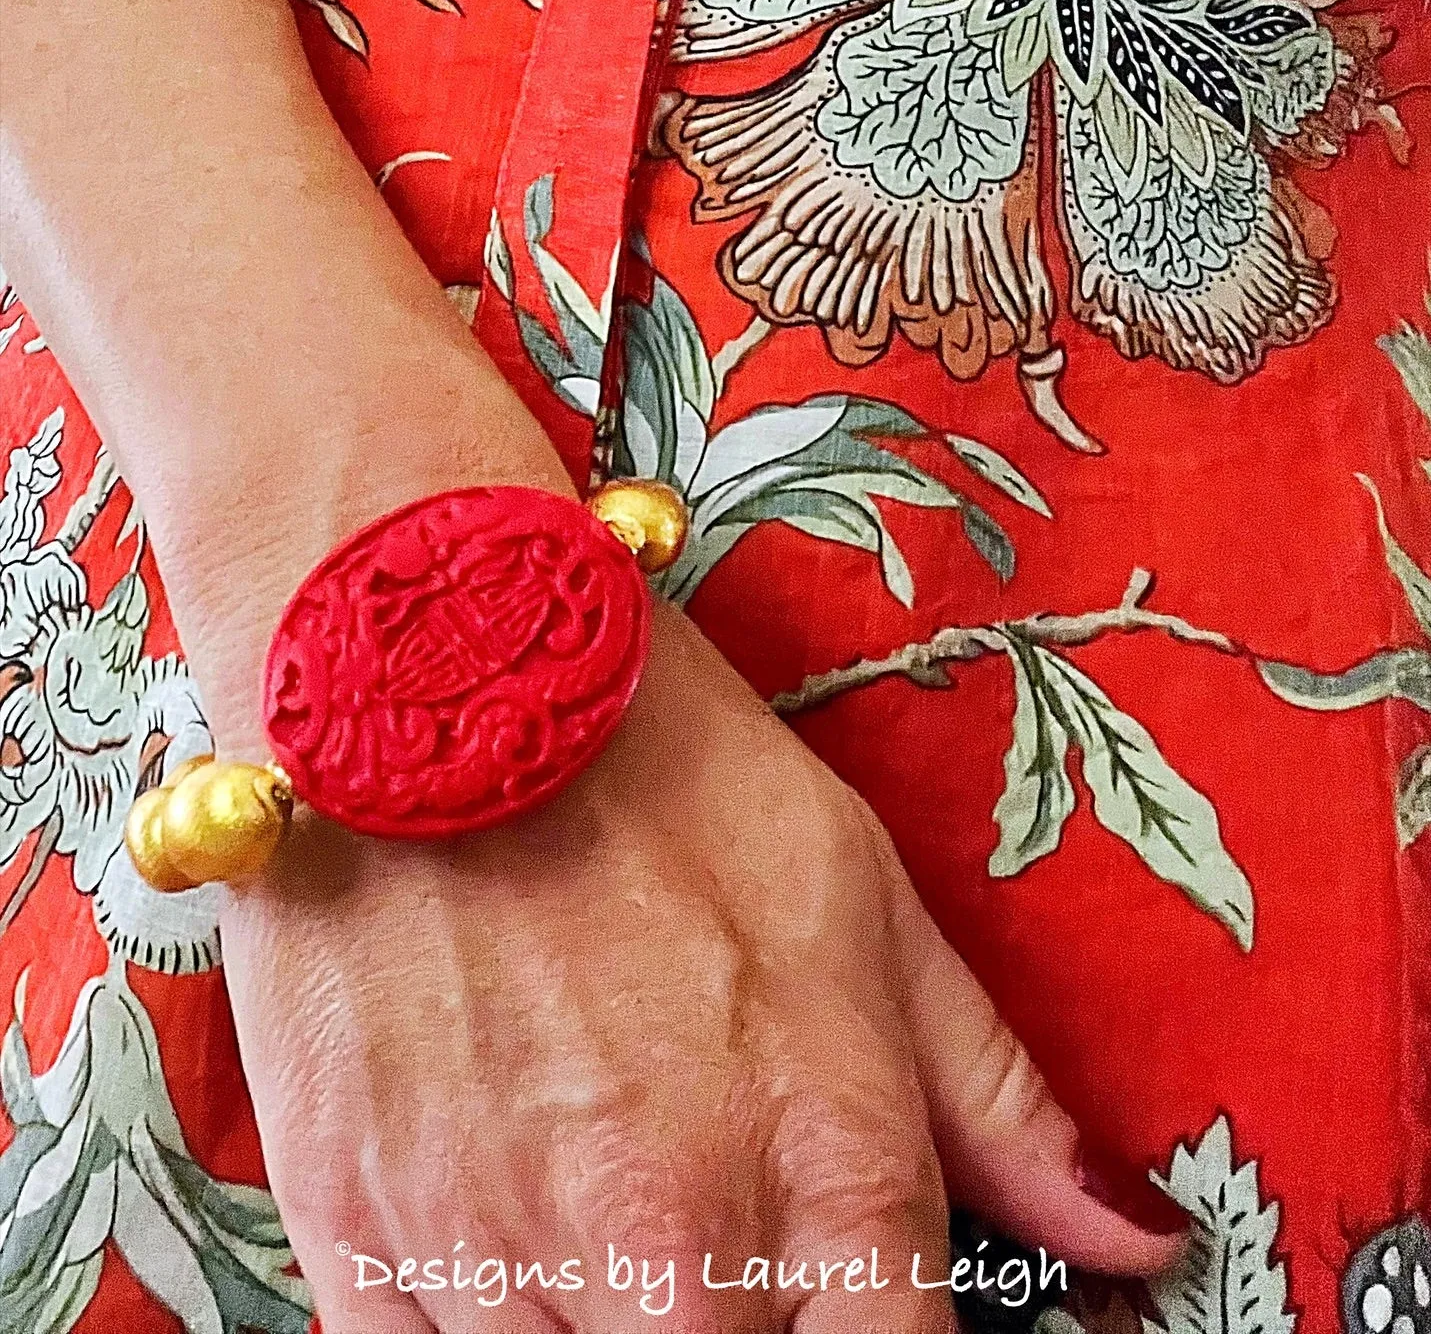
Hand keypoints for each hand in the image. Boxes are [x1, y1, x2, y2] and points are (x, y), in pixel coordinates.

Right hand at [168, 406, 1181, 1331]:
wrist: (424, 679)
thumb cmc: (659, 766)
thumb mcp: (862, 895)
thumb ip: (997, 1099)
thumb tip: (1132, 1242)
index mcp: (825, 1167)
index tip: (859, 1305)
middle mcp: (667, 1251)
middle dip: (753, 1321)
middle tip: (724, 1217)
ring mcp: (495, 1260)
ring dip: (615, 1313)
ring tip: (604, 1174)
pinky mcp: (352, 1242)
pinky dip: (492, 1317)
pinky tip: (509, 1211)